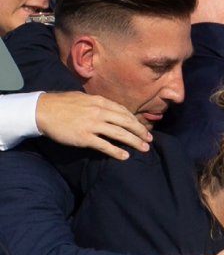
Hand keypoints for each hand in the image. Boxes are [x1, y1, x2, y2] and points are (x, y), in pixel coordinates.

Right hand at [35, 92, 150, 159]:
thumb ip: (99, 104)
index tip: (143, 128)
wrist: (42, 111)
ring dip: (135, 142)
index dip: (136, 121)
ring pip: (120, 134)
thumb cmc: (62, 104)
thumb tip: (113, 111)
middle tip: (150, 139)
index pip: (124, 112)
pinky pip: (105, 146)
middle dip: (141, 132)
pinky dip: (117, 152)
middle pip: (127, 122)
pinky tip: (125, 156)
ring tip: (144, 148)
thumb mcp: (84, 98)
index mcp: (100, 102)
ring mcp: (92, 125)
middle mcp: (99, 112)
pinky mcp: (84, 137)